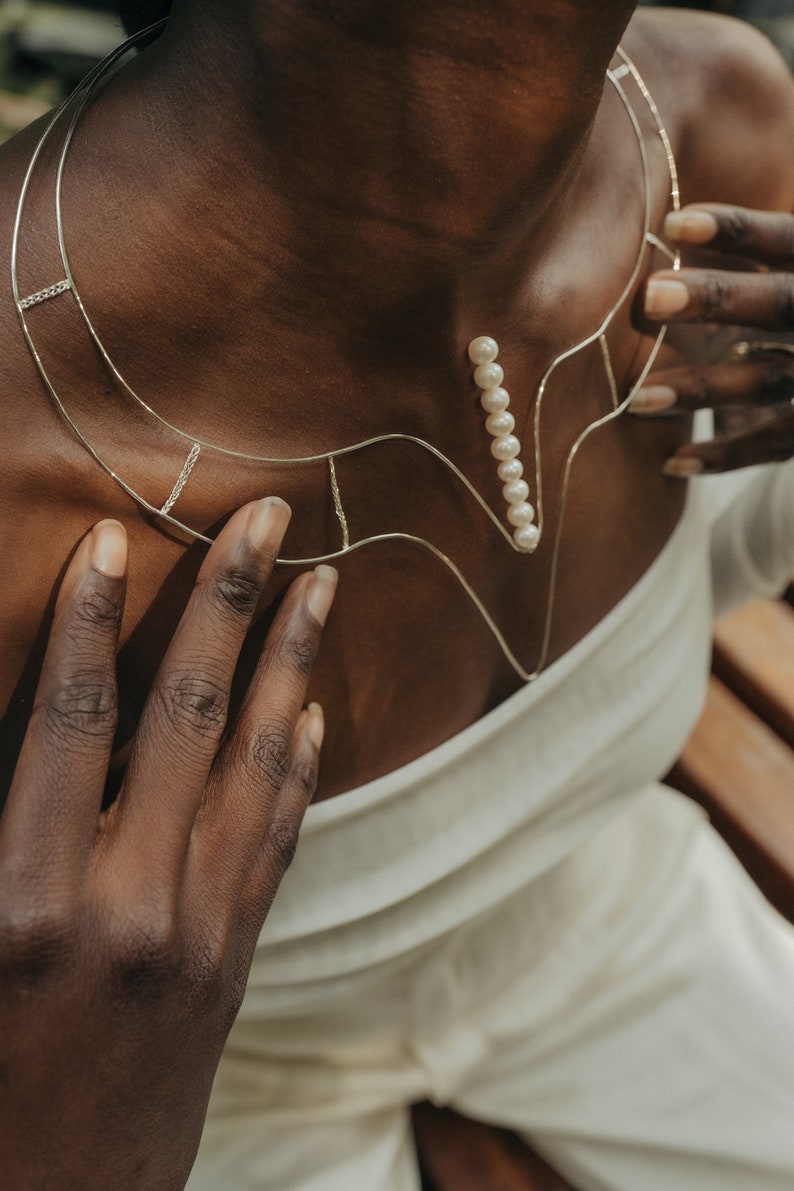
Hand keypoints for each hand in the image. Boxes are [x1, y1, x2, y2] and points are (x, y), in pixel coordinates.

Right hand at [0, 499, 335, 1188]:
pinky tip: (313, 712)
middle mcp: (125, 905)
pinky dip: (298, 769)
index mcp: (24, 900)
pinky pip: (275, 842)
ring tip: (320, 587)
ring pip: (257, 766)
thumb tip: (29, 735)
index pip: (63, 718)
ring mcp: (194, 935)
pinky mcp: (230, 965)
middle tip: (266, 513)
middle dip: (226, 603)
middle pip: (185, 716)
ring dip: (289, 665)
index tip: (115, 537)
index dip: (85, 619)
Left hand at [631, 203, 793, 474]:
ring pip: (769, 380)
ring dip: (703, 388)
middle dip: (717, 299)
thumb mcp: (791, 274)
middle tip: (649, 296)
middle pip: (780, 304)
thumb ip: (759, 254)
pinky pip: (775, 444)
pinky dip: (726, 455)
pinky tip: (672, 461)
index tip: (673, 225)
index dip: (737, 231)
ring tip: (637, 398)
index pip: (788, 239)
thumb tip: (671, 227)